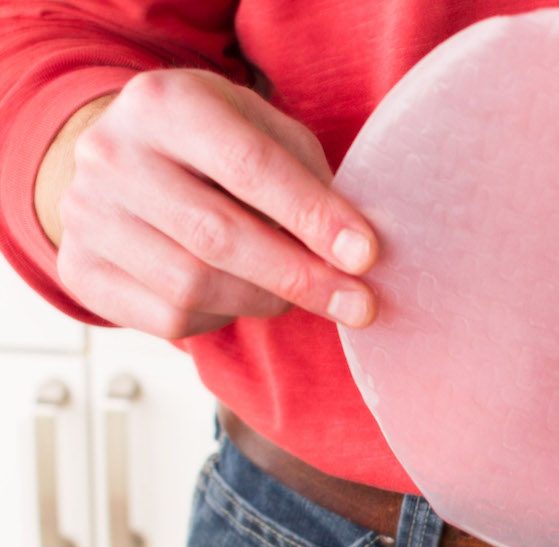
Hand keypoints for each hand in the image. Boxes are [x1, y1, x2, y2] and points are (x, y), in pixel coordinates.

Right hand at [38, 69, 377, 338]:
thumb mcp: (261, 130)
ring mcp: (87, 215)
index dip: (312, 216)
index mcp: (166, 104)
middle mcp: (112, 155)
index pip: (248, 167)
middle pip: (218, 236)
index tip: (365, 255)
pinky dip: (221, 318)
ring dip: (266, 301)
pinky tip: (240, 296)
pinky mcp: (81, 270)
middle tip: (358, 304)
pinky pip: (169, 318)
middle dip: (300, 277)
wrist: (124, 160)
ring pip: (193, 286)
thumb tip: (353, 251)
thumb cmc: (214, 147)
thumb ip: (307, 178)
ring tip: (301, 294)